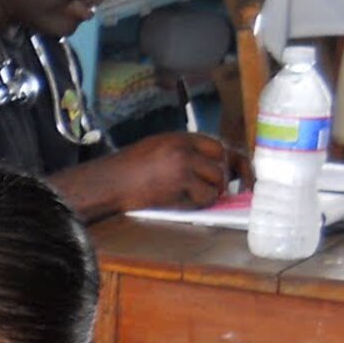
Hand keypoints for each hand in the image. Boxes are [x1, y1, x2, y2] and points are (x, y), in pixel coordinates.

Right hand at [112, 131, 232, 208]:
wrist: (108, 183)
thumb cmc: (126, 170)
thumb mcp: (156, 149)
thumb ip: (183, 152)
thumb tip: (209, 165)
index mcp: (178, 138)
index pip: (217, 147)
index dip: (227, 161)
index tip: (235, 173)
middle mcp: (184, 149)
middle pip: (221, 164)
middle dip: (221, 180)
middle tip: (219, 190)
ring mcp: (183, 166)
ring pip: (216, 183)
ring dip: (208, 194)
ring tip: (189, 197)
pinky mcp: (180, 185)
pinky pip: (204, 198)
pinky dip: (198, 204)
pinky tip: (182, 203)